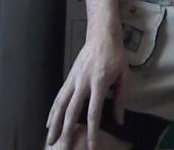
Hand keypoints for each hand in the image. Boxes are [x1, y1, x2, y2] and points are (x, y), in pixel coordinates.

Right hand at [45, 30, 129, 149]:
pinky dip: (53, 111)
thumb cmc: (115, 54)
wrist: (102, 34)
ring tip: (50, 140)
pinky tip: (48, 123)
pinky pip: (59, 96)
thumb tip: (119, 121)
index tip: (91, 146)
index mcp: (99, 82)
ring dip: (55, 124)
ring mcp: (73, 79)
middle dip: (67, 131)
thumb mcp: (124, 74)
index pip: (94, 112)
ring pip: (61, 104)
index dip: (92, 131)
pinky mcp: (69, 77)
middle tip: (64, 149)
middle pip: (72, 111)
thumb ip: (121, 98)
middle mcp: (83, 82)